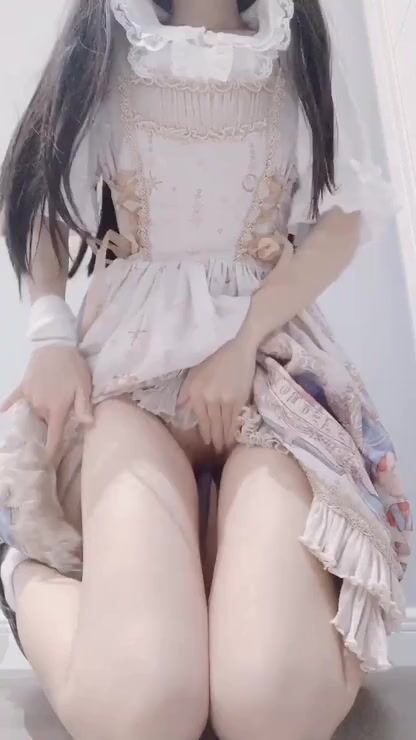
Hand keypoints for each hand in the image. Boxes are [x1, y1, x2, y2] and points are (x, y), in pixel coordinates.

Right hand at [1, 346, 92, 463]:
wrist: (56, 344)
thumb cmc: (74, 367)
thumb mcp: (84, 386)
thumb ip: (84, 406)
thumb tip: (88, 424)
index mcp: (57, 408)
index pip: (53, 436)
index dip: (50, 452)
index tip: (46, 465)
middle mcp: (40, 406)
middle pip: (43, 425)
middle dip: (47, 430)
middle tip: (53, 434)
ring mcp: (29, 397)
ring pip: (32, 415)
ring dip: (37, 418)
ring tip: (41, 422)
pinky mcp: (23, 387)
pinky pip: (13, 401)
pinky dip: (8, 407)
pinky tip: (2, 414)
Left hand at [178, 337, 255, 452]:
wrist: (239, 351)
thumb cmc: (216, 361)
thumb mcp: (196, 374)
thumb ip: (186, 392)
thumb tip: (179, 409)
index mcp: (195, 391)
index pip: (201, 418)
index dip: (205, 433)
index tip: (207, 443)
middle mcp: (208, 397)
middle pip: (212, 424)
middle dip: (214, 439)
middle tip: (217, 452)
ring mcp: (224, 400)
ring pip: (223, 424)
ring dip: (224, 438)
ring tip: (225, 449)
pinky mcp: (238, 400)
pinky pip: (234, 420)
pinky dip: (233, 430)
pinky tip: (234, 438)